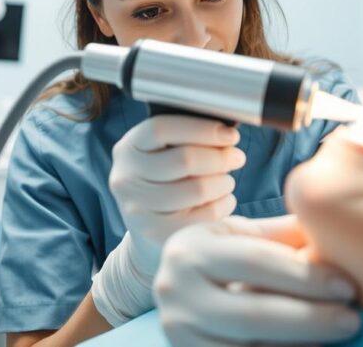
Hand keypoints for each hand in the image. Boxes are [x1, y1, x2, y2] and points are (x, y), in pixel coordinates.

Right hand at [109, 115, 244, 273]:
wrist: (148, 230)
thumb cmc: (165, 181)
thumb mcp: (161, 154)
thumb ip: (183, 138)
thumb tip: (225, 131)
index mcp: (127, 148)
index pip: (161, 129)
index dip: (201, 129)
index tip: (229, 134)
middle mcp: (125, 178)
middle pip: (184, 159)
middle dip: (220, 156)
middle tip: (237, 157)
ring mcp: (137, 209)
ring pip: (197, 188)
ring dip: (224, 182)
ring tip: (227, 181)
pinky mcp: (156, 234)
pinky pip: (204, 215)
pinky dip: (223, 204)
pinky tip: (223, 200)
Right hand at [155, 215, 360, 345]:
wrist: (181, 293)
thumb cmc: (224, 259)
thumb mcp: (242, 236)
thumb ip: (283, 233)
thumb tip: (338, 221)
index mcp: (189, 248)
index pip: (254, 261)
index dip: (304, 277)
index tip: (348, 287)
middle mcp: (173, 290)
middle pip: (251, 313)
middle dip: (308, 319)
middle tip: (352, 320)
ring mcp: (177, 331)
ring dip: (298, 346)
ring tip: (338, 341)